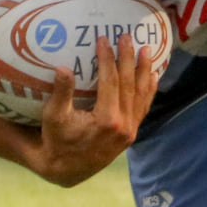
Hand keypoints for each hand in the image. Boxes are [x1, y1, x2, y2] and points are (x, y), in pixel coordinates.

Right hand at [32, 35, 159, 186]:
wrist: (67, 169)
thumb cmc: (56, 140)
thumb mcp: (53, 118)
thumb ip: (61, 93)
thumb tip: (63, 68)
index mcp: (106, 120)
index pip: (111, 82)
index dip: (108, 59)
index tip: (104, 40)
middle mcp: (123, 125)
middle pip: (129, 85)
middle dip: (128, 59)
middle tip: (127, 37)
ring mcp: (130, 130)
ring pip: (141, 95)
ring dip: (144, 71)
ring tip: (147, 50)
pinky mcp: (131, 134)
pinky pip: (143, 108)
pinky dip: (148, 91)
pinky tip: (152, 76)